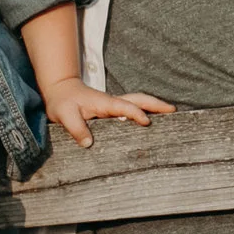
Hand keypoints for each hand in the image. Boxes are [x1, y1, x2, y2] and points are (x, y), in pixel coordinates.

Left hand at [43, 77, 174, 148]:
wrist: (61, 91)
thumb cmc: (63, 102)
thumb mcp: (65, 116)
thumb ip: (76, 129)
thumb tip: (89, 143)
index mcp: (104, 103)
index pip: (124, 107)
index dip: (135, 114)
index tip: (146, 122)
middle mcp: (112, 102)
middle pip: (139, 99)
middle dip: (156, 104)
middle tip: (173, 111)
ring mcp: (114, 105)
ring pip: (138, 101)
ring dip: (153, 105)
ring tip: (170, 113)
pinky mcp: (112, 109)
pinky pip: (133, 107)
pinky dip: (145, 109)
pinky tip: (151, 119)